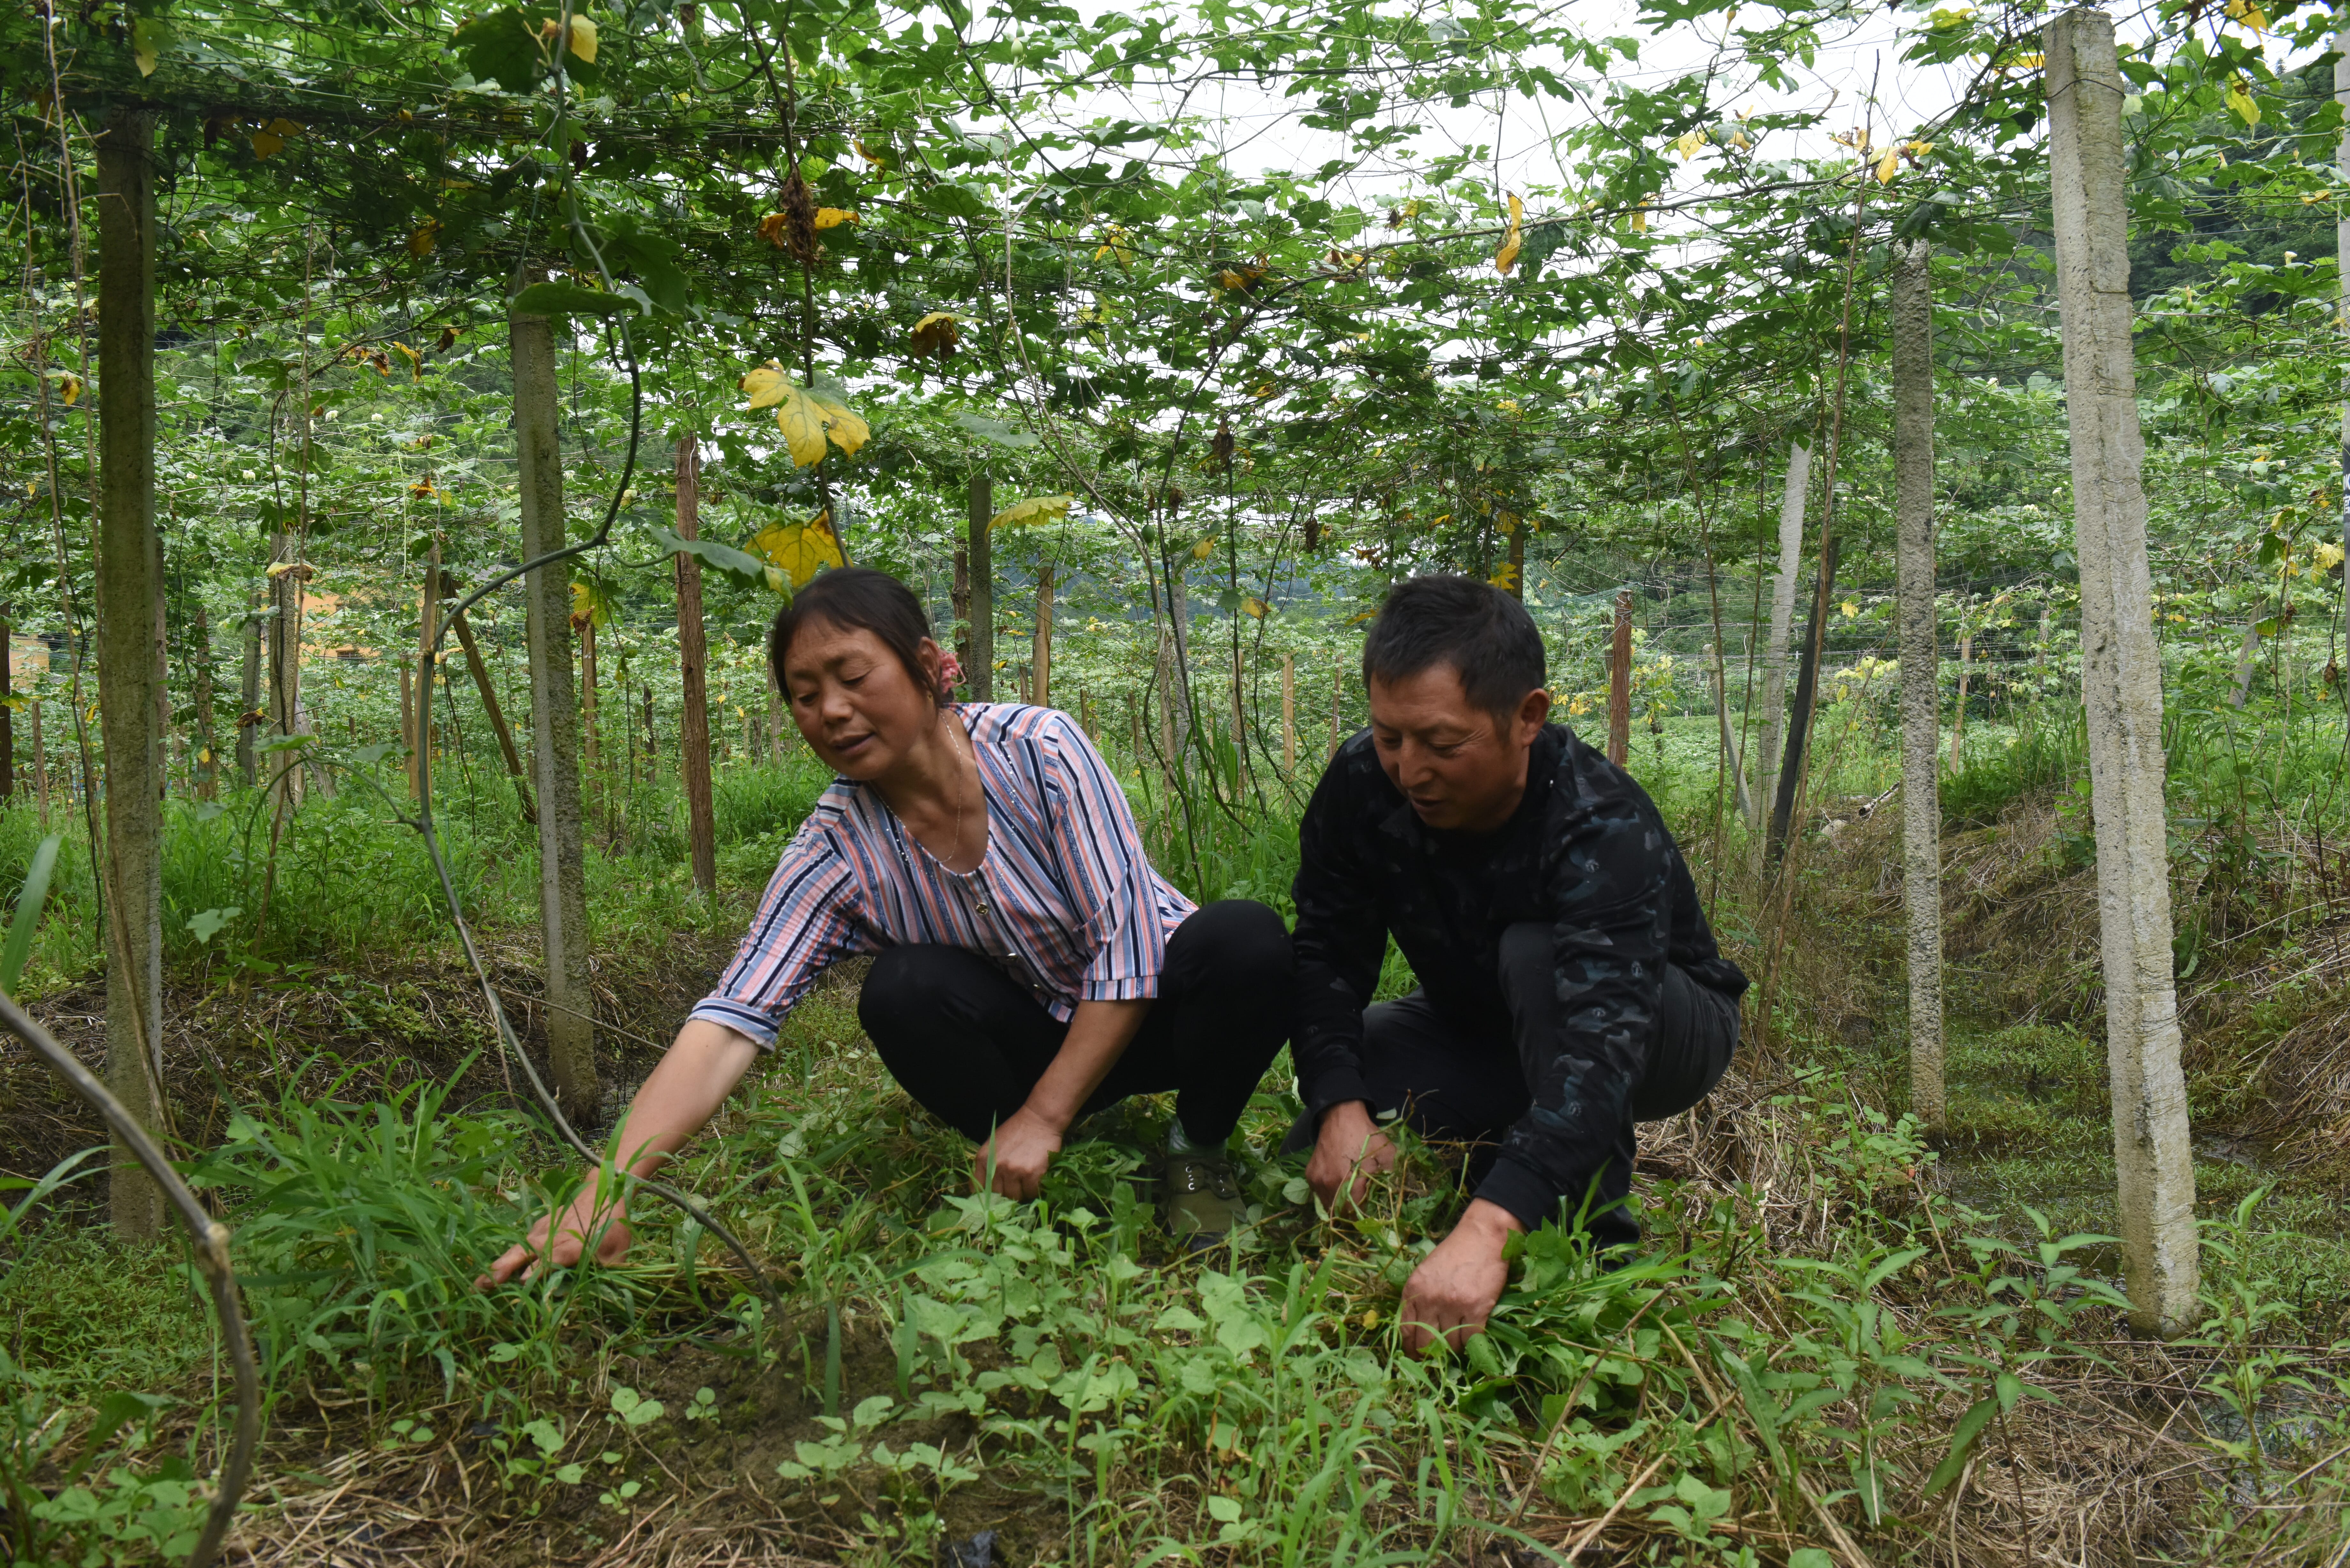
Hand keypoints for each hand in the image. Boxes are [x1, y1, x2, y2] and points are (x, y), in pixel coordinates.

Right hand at [478, 1175, 633, 1287]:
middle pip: (526, 1251)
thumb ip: (611, 1275)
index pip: (553, 1257)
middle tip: (486, 1283)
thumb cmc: (613, 1226)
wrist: (604, 1191)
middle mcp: (553, 1237)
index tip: (524, 1281)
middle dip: (506, 1267)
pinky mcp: (538, 1229)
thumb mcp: (618, 1252)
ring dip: (499, 1264)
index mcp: (574, 1244)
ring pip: (517, 1248)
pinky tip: (493, 1273)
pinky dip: (506, 1257)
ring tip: (479, 1284)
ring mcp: (542, 1231)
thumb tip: (607, 1300)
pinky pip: (520, 1244)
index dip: (540, 1269)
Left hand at [973, 1105, 1062, 1200]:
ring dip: (1021, 1192)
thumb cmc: (1017, 1130)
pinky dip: (1034, 1189)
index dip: (986, 1196)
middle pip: (998, 1195)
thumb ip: (988, 1164)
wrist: (1039, 1119)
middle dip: (1006, 1194)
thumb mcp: (994, 1144)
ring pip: (1015, 1196)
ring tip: (1027, 1181)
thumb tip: (988, 1188)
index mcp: (983, 1159)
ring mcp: (1013, 1170)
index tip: (993, 1198)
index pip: (977, 1188)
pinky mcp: (1031, 1173)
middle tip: (1015, 1187)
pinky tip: (1036, 1179)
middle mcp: (995, 1166)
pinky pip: (1031, 1192)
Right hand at [1306, 1101, 1397, 1216]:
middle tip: (1363, 1206)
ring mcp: (1316, 1179)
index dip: (1364, 1215)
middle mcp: (1327, 1183)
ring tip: (1352, 1196)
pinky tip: (1340, 1185)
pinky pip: (1320, 1194)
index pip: (1353, 1212)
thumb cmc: (1366, 1135)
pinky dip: (1330, 1194)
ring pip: (1328, 1205)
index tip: (1372, 1212)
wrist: (1341, 1115)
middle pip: (1339, 1212)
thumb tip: (1397, 1198)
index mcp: (1346, 1181)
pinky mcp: (1310, 1174)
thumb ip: (1393, 1177)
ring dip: (1340, 1205)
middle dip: (1352, 1212)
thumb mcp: (1387, 1154)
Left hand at [1398, 1199, 1523, 1354]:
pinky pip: (1470, 1339)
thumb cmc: (1455, 1252)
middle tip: (1437, 1360)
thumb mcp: (1426, 1271)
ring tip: (1457, 1348)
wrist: (1482, 1235)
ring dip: (1453, 1351)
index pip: (1405, 1330)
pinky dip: (1471, 1345)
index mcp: (1413, 1289)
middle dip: (1430, 1356)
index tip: (1416, 1356)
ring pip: (1449, 1344)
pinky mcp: (1476, 1308)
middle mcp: (1429, 1299)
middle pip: (1425, 1342)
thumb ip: (1419, 1297)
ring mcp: (1453, 1305)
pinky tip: (1473, 1342)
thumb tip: (1418, 1329)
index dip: (1410, 1348)